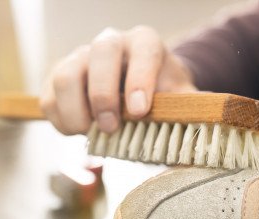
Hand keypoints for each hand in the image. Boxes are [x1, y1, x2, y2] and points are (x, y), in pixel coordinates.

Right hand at [40, 26, 196, 134]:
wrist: (137, 89)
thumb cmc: (162, 94)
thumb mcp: (182, 98)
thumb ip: (193, 109)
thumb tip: (210, 127)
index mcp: (145, 43)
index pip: (143, 50)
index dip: (139, 79)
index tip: (139, 112)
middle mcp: (110, 43)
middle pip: (98, 55)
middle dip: (103, 96)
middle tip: (112, 129)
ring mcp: (80, 57)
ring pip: (65, 75)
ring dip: (76, 111)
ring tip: (92, 134)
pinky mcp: (58, 76)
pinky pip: (48, 96)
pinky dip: (59, 120)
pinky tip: (77, 132)